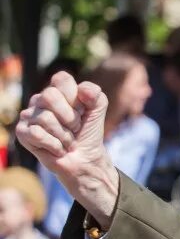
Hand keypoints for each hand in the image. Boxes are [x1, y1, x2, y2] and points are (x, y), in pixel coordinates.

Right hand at [16, 72, 118, 227]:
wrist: (85, 159)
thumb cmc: (88, 133)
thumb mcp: (98, 111)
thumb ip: (96, 95)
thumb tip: (83, 91)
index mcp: (57, 91)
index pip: (61, 79)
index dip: (75, 97)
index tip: (82, 111)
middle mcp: (40, 100)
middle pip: (49, 96)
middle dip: (70, 117)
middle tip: (75, 128)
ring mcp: (28, 116)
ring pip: (45, 117)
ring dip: (64, 135)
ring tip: (67, 141)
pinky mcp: (22, 133)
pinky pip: (37, 134)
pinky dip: (54, 145)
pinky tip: (58, 149)